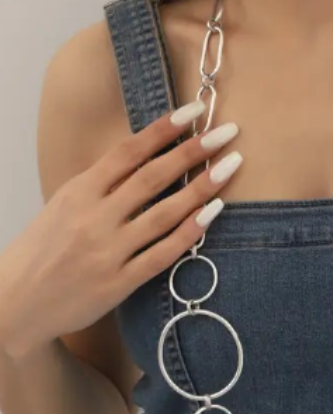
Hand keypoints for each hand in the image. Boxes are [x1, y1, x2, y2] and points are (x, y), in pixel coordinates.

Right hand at [0, 100, 241, 358]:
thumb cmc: (42, 250)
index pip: (128, 152)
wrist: (16, 303)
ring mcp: (108, 251)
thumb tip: (144, 160)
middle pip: (152, 177)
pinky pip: (162, 254)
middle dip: (192, 151)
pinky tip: (212, 214)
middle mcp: (94, 217)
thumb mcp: (62, 206)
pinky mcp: (119, 283)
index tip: (195, 110)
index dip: (163, 129)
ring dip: (201, 189)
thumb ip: (100, 185)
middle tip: (227, 133)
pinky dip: (189, 233)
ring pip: (163, 214)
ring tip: (230, 168)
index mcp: (78, 192)